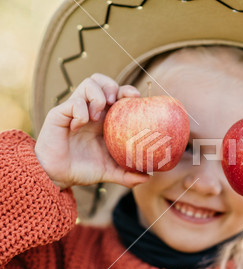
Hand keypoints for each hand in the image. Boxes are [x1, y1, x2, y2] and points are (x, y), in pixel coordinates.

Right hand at [35, 73, 149, 188]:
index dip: (127, 91)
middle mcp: (90, 110)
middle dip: (112, 86)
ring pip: (88, 83)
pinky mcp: (60, 114)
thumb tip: (148, 177)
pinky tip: (79, 126)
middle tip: (115, 102)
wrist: (57, 176)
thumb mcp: (110, 171)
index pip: (117, 93)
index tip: (135, 97)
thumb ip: (128, 175)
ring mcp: (75, 110)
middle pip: (102, 81)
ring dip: (97, 96)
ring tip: (96, 116)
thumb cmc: (82, 169)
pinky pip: (73, 102)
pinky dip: (80, 112)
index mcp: (104, 119)